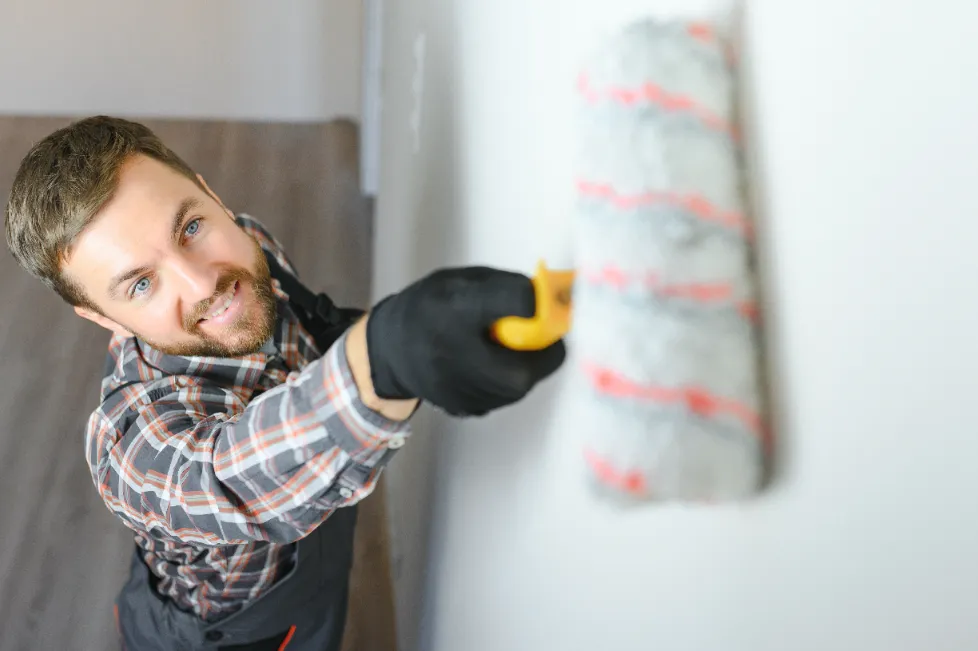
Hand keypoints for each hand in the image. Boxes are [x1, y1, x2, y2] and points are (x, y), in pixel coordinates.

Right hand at [365, 266, 566, 416]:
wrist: (389, 350)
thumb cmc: (430, 308)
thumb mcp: (463, 280)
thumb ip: (507, 287)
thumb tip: (554, 298)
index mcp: (455, 307)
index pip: (517, 301)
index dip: (536, 300)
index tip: (540, 298)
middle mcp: (456, 355)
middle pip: (531, 365)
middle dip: (540, 348)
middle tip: (527, 331)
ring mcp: (462, 391)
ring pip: (523, 384)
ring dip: (524, 364)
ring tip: (498, 345)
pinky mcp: (469, 409)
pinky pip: (507, 394)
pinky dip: (507, 378)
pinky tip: (484, 363)